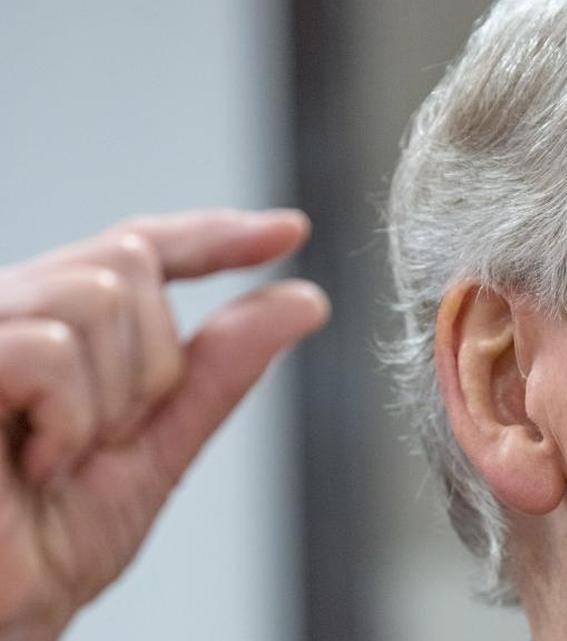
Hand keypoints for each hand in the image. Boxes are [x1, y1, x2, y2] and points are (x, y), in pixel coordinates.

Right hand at [0, 210, 329, 640]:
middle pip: (128, 263)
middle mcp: (10, 313)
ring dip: (113, 397)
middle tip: (110, 440)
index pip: (140, 246)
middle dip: (154, 360)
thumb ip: (220, 370)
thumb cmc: (44, 546)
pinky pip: (46, 349)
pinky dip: (69, 418)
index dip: (216, 234)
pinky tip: (39, 463)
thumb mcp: (157, 449)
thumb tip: (301, 299)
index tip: (290, 231)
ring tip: (63, 459)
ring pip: (97, 296)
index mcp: (53, 325)